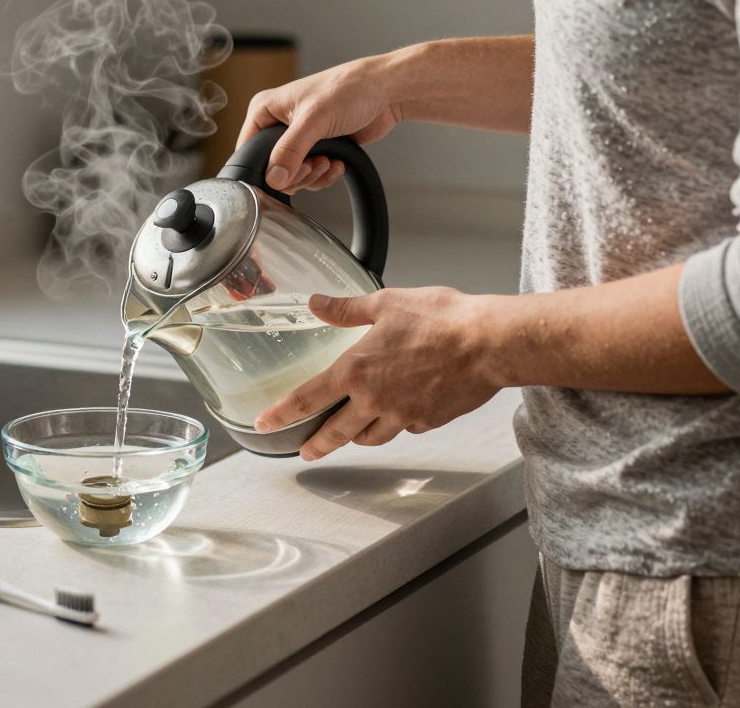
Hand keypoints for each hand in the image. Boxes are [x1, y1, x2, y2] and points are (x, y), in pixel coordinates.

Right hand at [237, 54, 402, 193]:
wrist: (385, 93)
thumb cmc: (349, 89)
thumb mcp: (314, 120)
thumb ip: (290, 150)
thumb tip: (274, 177)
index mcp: (265, 110)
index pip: (247, 149)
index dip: (265, 168)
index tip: (286, 172)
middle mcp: (277, 124)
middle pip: (271, 169)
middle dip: (296, 173)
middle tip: (313, 164)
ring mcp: (297, 138)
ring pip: (291, 175)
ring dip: (313, 176)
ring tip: (328, 161)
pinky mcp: (315, 149)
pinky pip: (310, 175)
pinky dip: (324, 175)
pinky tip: (336, 163)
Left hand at [254, 287, 501, 460]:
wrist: (489, 343)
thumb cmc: (442, 319)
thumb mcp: (386, 304)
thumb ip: (346, 309)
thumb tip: (317, 303)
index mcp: (356, 371)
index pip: (307, 399)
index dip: (281, 414)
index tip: (265, 424)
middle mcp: (374, 400)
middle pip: (334, 433)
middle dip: (316, 444)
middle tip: (305, 450)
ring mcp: (402, 416)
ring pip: (369, 437)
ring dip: (355, 437)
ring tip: (349, 434)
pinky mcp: (428, 421)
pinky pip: (404, 429)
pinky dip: (395, 425)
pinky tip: (398, 414)